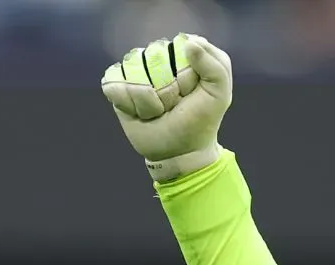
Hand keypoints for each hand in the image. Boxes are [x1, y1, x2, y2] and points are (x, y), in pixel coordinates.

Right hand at [100, 33, 232, 181]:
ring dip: (148, 101)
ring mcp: (136, 73)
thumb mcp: (219, 93)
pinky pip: (114, 85)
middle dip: (166, 89)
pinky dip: (128, 103)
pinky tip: (141, 115)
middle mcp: (157, 59)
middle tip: (175, 105)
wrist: (180, 151)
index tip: (191, 93)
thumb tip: (188, 42)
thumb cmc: (200, 120)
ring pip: (133, 72)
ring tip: (159, 111)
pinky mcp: (119, 88)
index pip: (176, 48)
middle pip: (152, 57)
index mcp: (182, 54)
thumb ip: (216, 63)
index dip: (185, 75)